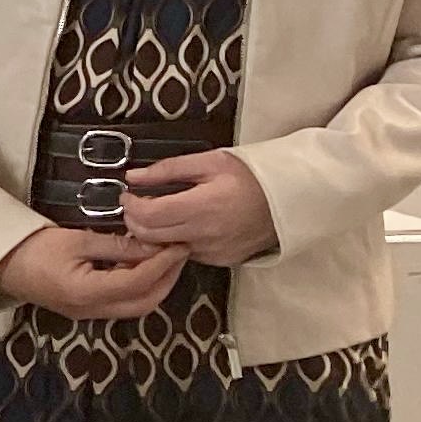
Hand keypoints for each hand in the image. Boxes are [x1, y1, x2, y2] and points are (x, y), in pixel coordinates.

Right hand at [0, 226, 187, 323]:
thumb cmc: (34, 248)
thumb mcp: (77, 240)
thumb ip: (117, 245)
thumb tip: (153, 244)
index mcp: (87, 293)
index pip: (139, 282)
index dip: (163, 263)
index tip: (179, 243)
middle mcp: (91, 310)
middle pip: (145, 302)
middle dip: (168, 278)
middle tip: (179, 252)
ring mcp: (88, 313)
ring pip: (136, 305)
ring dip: (156, 284)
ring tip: (165, 257)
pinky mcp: (85, 309)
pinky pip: (122, 302)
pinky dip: (139, 285)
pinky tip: (142, 265)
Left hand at [117, 149, 280, 267]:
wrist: (293, 197)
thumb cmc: (252, 174)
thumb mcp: (211, 161)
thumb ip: (169, 170)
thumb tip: (133, 178)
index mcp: (203, 207)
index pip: (149, 216)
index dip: (130, 206)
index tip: (127, 195)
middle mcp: (205, 235)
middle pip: (149, 237)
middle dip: (135, 221)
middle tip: (137, 205)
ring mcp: (213, 251)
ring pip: (165, 249)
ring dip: (154, 234)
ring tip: (159, 214)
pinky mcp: (221, 260)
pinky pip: (186, 255)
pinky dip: (176, 242)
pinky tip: (183, 226)